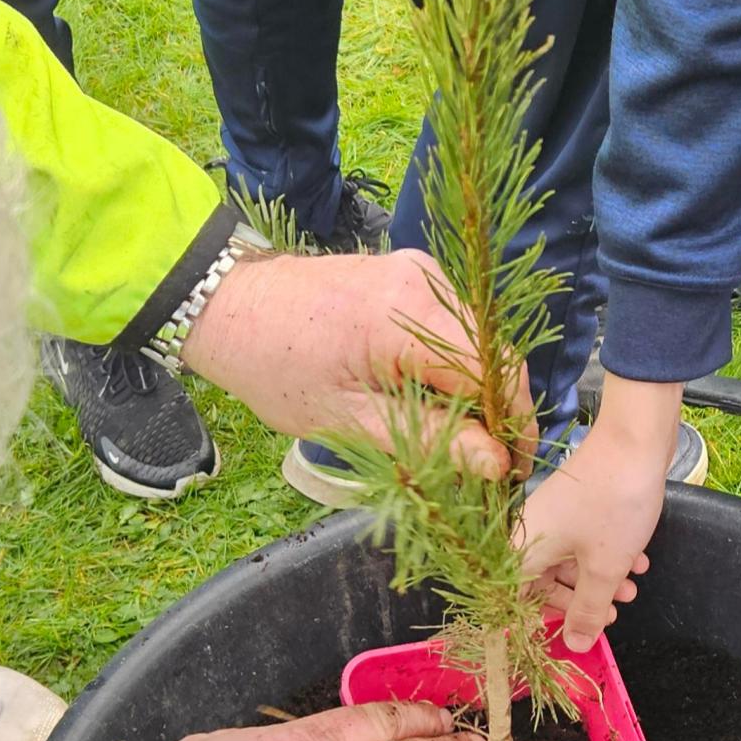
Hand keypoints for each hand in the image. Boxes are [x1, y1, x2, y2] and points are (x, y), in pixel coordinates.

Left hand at [180, 248, 537, 478]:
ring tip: (459, 435)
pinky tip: (434, 394)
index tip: (512, 470)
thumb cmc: (274, 367)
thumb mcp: (347, 419)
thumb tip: (495, 464)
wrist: (229, 305)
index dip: (512, 425)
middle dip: (500, 410)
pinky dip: (457, 363)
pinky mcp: (414, 271)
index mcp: (406, 317)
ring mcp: (422, 270)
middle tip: (489, 463)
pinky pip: (457, 324)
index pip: (492, 372)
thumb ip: (427, 440)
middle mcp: (426, 281)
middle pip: (494, 353)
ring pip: (479, 340)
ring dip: (478, 388)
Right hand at [519, 373, 679, 650]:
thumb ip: (587, 610)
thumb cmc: (613, 505)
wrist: (635, 440)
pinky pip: (583, 540)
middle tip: (613, 614)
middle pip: (542, 582)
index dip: (538, 621)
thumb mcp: (603, 568)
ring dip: (600, 579)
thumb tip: (573, 647)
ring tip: (633, 588)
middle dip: (581, 601)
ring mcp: (554, 514)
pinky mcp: (576, 502)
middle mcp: (530, 531)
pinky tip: (637, 560)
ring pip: (568, 561)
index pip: (514, 599)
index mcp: (521, 548)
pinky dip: (607, 554)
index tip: (568, 634)